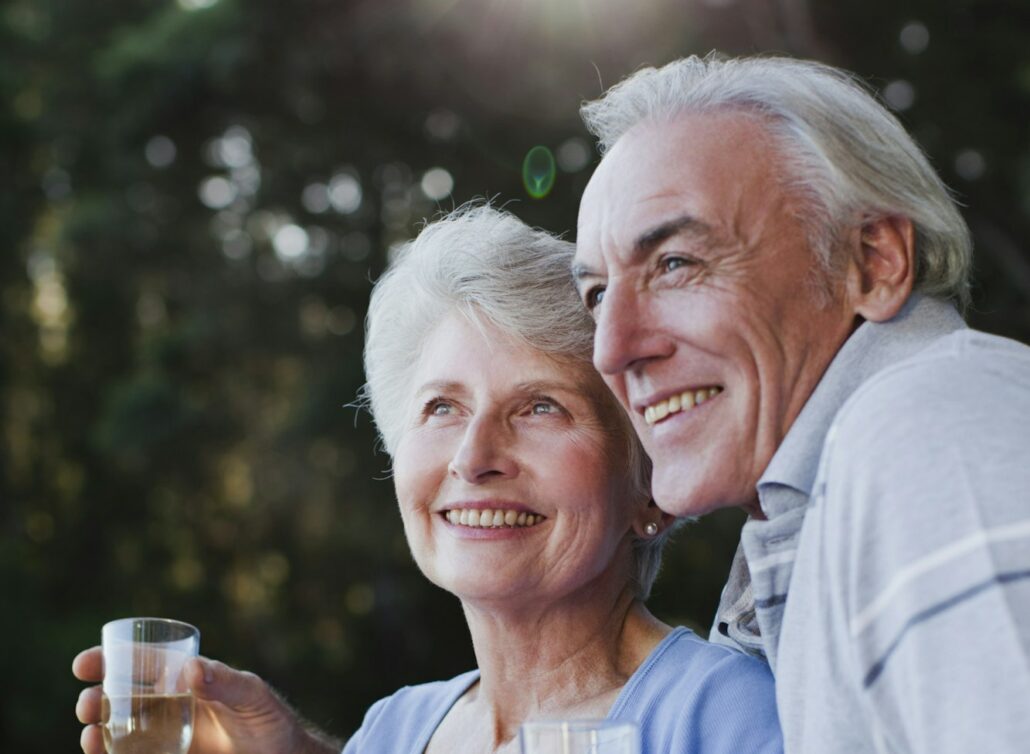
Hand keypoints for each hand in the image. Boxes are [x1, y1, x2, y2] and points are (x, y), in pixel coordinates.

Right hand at [73, 647, 340, 753]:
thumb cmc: (270, 721)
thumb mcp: (253, 696)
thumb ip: (227, 683)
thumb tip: (192, 668)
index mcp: (187, 678)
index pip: (142, 662)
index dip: (109, 659)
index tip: (83, 665)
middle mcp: (170, 704)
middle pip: (121, 696)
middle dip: (96, 698)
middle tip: (87, 705)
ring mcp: (166, 734)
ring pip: (119, 729)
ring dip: (97, 730)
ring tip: (91, 736)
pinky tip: (102, 753)